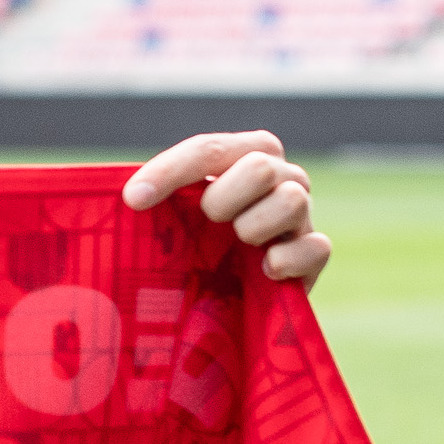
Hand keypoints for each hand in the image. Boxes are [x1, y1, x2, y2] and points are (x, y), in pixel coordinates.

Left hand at [125, 130, 329, 290]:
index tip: (134, 199)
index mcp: (246, 153)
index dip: (170, 171)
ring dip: (253, 228)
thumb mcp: (178, 214)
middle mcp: (282, 175)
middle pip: (260, 167)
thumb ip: (161, 195)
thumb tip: (128, 195)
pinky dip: (286, 260)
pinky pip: (314, 248)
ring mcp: (304, 212)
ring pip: (291, 200)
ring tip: (241, 245)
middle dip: (222, 199)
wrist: (237, 294)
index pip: (209, 149)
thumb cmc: (200, 242)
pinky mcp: (315, 252)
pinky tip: (265, 271)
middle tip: (209, 222)